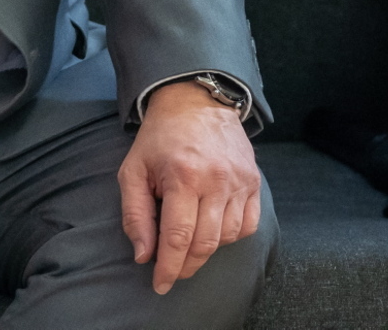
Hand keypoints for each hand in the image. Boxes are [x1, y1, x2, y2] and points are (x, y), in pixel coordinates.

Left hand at [118, 81, 262, 294]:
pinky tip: (214, 230)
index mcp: (183, 176)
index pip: (178, 237)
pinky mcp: (254, 180)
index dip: (168, 267)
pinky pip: (248, 224)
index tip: (160, 284)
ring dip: (207, 250)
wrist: (196, 103)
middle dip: (186, 265)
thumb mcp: (133, 170)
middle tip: (172, 272)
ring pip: (227, 237)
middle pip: (205, 243)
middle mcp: (216, 180)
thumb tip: (144, 255)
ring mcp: (239, 180)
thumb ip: (135, 215)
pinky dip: (231, 235)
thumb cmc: (160, 138)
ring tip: (189, 244)